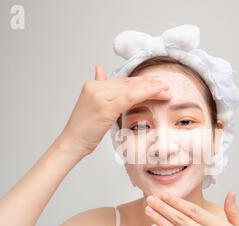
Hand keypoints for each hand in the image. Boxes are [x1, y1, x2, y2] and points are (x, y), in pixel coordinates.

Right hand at [57, 65, 171, 156]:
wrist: (72, 143)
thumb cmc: (83, 129)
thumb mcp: (91, 104)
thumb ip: (99, 86)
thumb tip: (100, 69)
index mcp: (93, 85)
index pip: (122, 81)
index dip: (140, 82)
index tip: (156, 84)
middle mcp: (95, 87)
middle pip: (128, 83)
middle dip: (148, 84)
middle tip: (165, 86)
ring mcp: (100, 96)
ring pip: (131, 89)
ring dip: (151, 89)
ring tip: (166, 90)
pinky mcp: (106, 107)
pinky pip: (130, 97)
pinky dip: (145, 94)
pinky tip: (157, 93)